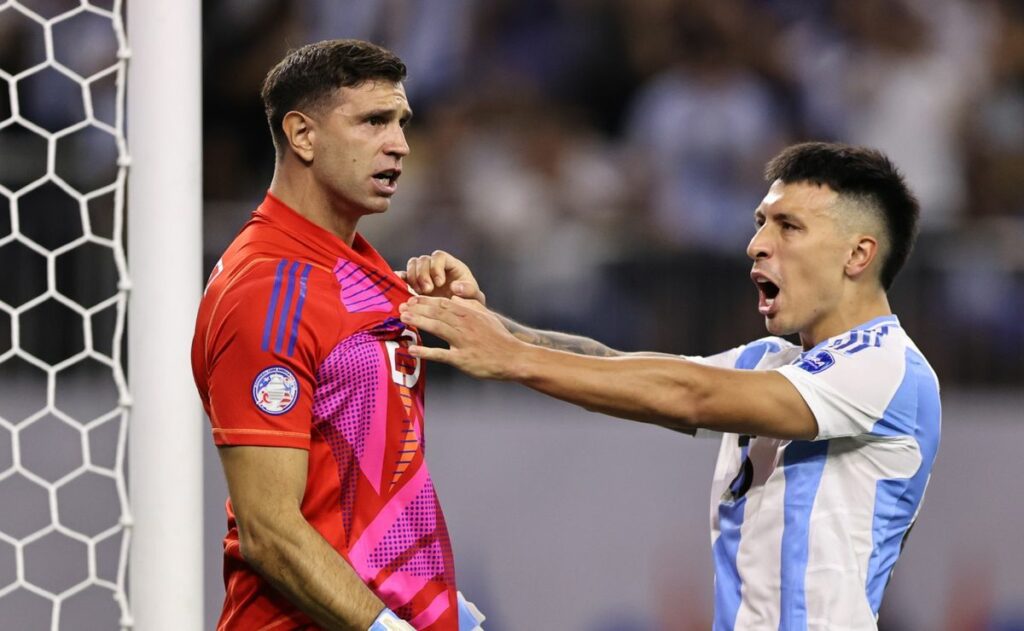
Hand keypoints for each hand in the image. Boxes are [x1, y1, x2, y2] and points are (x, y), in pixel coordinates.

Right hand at [398, 250, 485, 307]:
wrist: (460, 314)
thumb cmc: (469, 302)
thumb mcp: (475, 297)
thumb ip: (469, 290)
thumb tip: (455, 286)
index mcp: (451, 265)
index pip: (439, 256)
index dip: (436, 267)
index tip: (439, 283)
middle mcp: (436, 266)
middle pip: (423, 259)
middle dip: (423, 275)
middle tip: (427, 291)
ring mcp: (424, 273)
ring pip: (412, 265)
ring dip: (413, 278)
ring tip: (419, 293)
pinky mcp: (414, 283)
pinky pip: (403, 275)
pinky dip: (400, 279)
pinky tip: (402, 287)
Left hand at [398, 296, 523, 379]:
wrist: (514, 358)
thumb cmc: (500, 338)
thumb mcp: (487, 316)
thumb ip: (470, 305)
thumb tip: (454, 298)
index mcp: (469, 314)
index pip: (442, 303)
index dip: (425, 301)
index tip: (411, 299)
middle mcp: (465, 325)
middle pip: (436, 313)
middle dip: (417, 309)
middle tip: (400, 307)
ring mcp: (463, 342)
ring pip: (437, 328)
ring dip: (418, 322)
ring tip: (402, 319)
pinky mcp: (463, 359)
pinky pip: (441, 354)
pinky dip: (426, 352)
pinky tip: (412, 350)